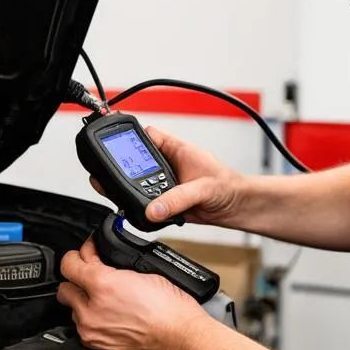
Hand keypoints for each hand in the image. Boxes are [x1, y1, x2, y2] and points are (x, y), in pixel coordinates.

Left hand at [58, 237, 202, 349]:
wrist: (177, 333)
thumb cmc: (166, 305)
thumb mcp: (139, 269)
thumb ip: (108, 261)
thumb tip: (94, 255)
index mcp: (101, 284)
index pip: (68, 263)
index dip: (78, 255)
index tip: (86, 255)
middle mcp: (91, 309)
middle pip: (64, 287)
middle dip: (77, 280)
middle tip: (92, 276)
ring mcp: (91, 329)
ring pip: (72, 309)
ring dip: (83, 301)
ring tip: (104, 298)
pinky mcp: (96, 344)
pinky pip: (82, 327)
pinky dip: (91, 319)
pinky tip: (107, 313)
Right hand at [90, 125, 244, 227]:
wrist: (235, 208)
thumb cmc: (227, 186)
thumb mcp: (202, 189)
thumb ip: (176, 199)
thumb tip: (153, 208)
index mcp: (176, 150)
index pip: (148, 136)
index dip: (132, 139)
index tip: (118, 147)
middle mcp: (168, 164)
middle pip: (137, 160)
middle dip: (126, 169)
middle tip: (114, 178)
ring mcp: (165, 183)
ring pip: (138, 183)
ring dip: (133, 191)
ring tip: (125, 197)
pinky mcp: (165, 201)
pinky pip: (146, 204)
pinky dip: (142, 210)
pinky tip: (141, 214)